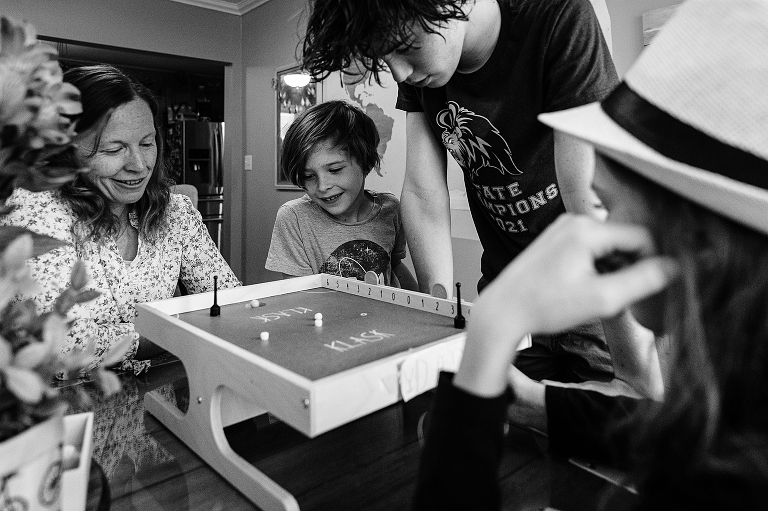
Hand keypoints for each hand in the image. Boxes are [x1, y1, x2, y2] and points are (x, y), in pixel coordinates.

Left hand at [454, 214, 678, 396]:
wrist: (502, 312)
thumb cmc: (545, 306)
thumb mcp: (602, 299)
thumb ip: (642, 281)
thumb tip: (675, 268)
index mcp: (587, 229)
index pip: (643, 236)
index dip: (653, 263)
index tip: (651, 289)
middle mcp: (574, 221)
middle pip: (624, 241)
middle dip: (629, 269)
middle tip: (620, 299)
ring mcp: (562, 230)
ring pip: (608, 248)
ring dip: (612, 272)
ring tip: (599, 299)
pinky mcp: (554, 241)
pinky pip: (590, 251)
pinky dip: (596, 270)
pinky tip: (585, 293)